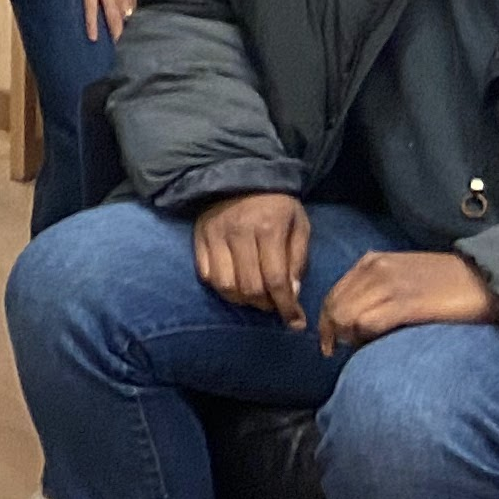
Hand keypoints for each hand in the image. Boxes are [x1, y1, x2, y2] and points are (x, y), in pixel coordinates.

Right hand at [74, 0, 142, 41]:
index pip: (138, 4)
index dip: (141, 16)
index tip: (145, 29)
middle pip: (127, 13)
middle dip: (130, 29)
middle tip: (134, 46)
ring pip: (112, 15)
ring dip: (115, 30)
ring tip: (117, 47)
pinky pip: (91, 9)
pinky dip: (92, 24)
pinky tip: (93, 37)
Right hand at [191, 192, 312, 321]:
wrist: (240, 174)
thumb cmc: (276, 203)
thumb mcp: (299, 224)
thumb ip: (298, 258)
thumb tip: (291, 293)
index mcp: (269, 229)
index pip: (275, 280)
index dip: (286, 307)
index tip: (295, 323)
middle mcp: (239, 233)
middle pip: (249, 287)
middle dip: (265, 305)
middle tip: (275, 306)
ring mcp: (215, 236)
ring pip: (225, 285)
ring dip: (242, 300)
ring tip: (254, 297)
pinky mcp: (199, 237)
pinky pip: (206, 274)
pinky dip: (221, 287)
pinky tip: (235, 284)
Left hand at [318, 248, 498, 354]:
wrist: (488, 280)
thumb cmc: (450, 284)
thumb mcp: (405, 276)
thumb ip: (377, 289)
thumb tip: (355, 318)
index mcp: (372, 261)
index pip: (333, 294)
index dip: (327, 320)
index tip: (331, 342)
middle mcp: (374, 269)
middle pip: (333, 306)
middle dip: (332, 332)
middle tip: (339, 351)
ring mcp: (388, 285)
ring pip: (344, 315)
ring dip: (347, 337)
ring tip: (361, 349)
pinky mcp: (405, 303)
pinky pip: (367, 323)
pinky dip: (364, 339)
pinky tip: (375, 346)